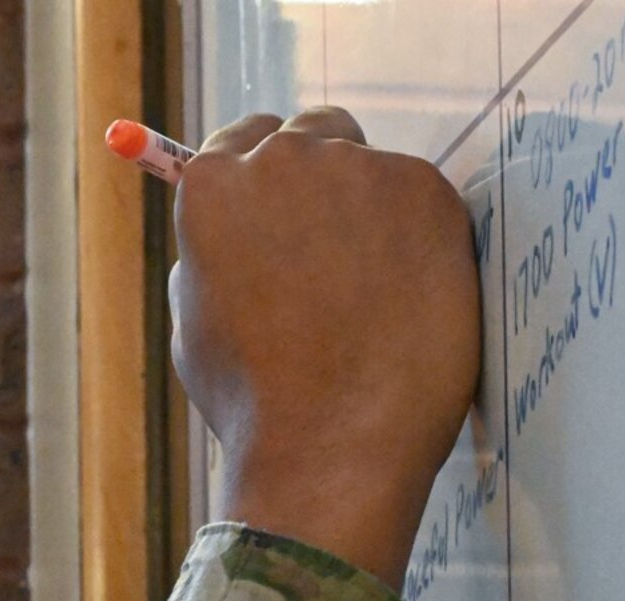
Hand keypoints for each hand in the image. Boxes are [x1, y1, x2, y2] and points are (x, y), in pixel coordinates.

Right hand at [170, 107, 482, 590]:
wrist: (330, 442)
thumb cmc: (253, 398)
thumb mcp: (196, 321)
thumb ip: (214, 256)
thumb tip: (237, 232)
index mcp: (211, 187)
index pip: (241, 138)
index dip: (261, 175)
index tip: (279, 202)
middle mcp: (283, 159)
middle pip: (311, 134)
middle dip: (319, 177)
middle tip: (330, 245)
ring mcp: (360, 169)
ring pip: (371, 172)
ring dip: (370, 212)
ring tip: (367, 296)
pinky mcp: (428, 190)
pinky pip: (420, 201)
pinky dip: (416, 238)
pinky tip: (403, 300)